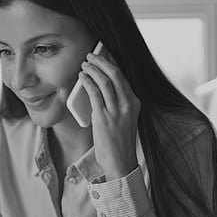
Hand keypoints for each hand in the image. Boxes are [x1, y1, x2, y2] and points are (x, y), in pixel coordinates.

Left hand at [78, 50, 140, 180]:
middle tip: (90, 55)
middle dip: (101, 61)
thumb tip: (100, 87)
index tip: (103, 54)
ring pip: (104, 81)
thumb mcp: (124, 119)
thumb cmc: (119, 142)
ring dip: (92, 69)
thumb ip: (116, 103)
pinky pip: (95, 93)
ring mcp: (116, 111)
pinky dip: (87, 82)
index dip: (112, 62)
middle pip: (115, 74)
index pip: (123, 76)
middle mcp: (127, 104)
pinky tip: (82, 78)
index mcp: (134, 103)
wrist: (120, 162)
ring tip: (84, 65)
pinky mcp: (104, 117)